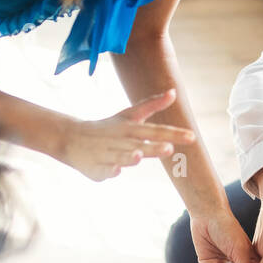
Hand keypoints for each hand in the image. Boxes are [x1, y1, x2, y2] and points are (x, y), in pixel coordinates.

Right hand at [57, 89, 195, 180]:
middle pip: (140, 145)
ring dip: (129, 157)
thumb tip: (173, 92)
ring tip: (138, 155)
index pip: (156, 131)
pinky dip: (108, 170)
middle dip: (153, 147)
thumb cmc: (107, 127)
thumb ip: (152, 105)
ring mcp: (107, 154)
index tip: (192, 137)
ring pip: (120, 157)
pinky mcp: (95, 168)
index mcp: (131, 128)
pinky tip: (115, 170)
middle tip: (169, 149)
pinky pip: (103, 170)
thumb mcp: (129, 115)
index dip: (174, 134)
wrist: (71, 137)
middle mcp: (121, 141)